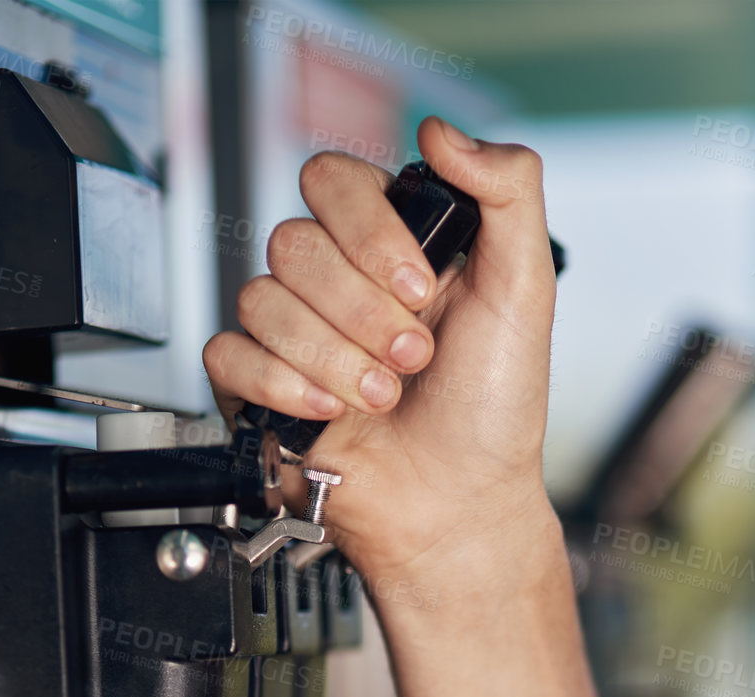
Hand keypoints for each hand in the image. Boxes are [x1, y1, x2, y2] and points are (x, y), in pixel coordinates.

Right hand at [202, 115, 559, 600]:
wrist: (458, 508)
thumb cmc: (493, 414)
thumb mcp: (526, 290)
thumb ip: (506, 190)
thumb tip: (441, 130)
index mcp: (388, 246)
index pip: (332, 181)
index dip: (368, 232)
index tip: (420, 287)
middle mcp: (335, 283)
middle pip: (292, 241)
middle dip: (361, 310)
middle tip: (412, 356)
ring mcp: (293, 336)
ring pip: (261, 299)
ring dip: (333, 357)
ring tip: (383, 396)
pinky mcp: (258, 390)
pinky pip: (228, 355)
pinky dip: (282, 385)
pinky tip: (330, 412)